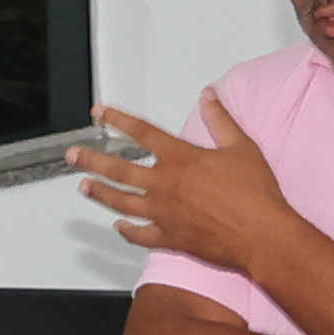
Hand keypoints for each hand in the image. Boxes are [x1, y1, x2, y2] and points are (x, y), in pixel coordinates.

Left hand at [71, 93, 291, 273]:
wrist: (261, 235)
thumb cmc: (255, 193)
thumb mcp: (242, 147)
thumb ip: (221, 120)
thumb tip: (209, 96)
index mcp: (181, 158)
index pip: (141, 132)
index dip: (117, 120)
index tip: (98, 113)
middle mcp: (165, 184)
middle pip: (119, 170)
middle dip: (92, 160)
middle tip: (72, 155)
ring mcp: (164, 214)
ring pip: (122, 202)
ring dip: (100, 193)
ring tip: (84, 187)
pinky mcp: (170, 238)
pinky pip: (140, 235)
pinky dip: (126, 231)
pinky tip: (119, 226)